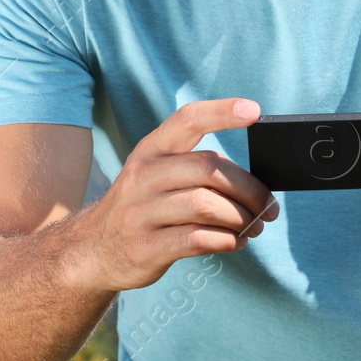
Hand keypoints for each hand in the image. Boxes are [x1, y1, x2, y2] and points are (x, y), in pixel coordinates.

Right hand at [74, 98, 277, 292]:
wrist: (92, 250)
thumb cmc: (142, 208)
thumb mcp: (155, 176)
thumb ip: (195, 170)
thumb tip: (255, 182)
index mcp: (150, 150)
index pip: (187, 119)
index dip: (221, 111)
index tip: (253, 110)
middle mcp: (143, 176)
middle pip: (209, 169)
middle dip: (250, 189)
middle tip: (268, 207)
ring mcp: (141, 212)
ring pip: (206, 205)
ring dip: (241, 218)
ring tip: (252, 227)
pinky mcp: (146, 247)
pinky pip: (197, 239)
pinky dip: (226, 241)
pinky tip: (234, 242)